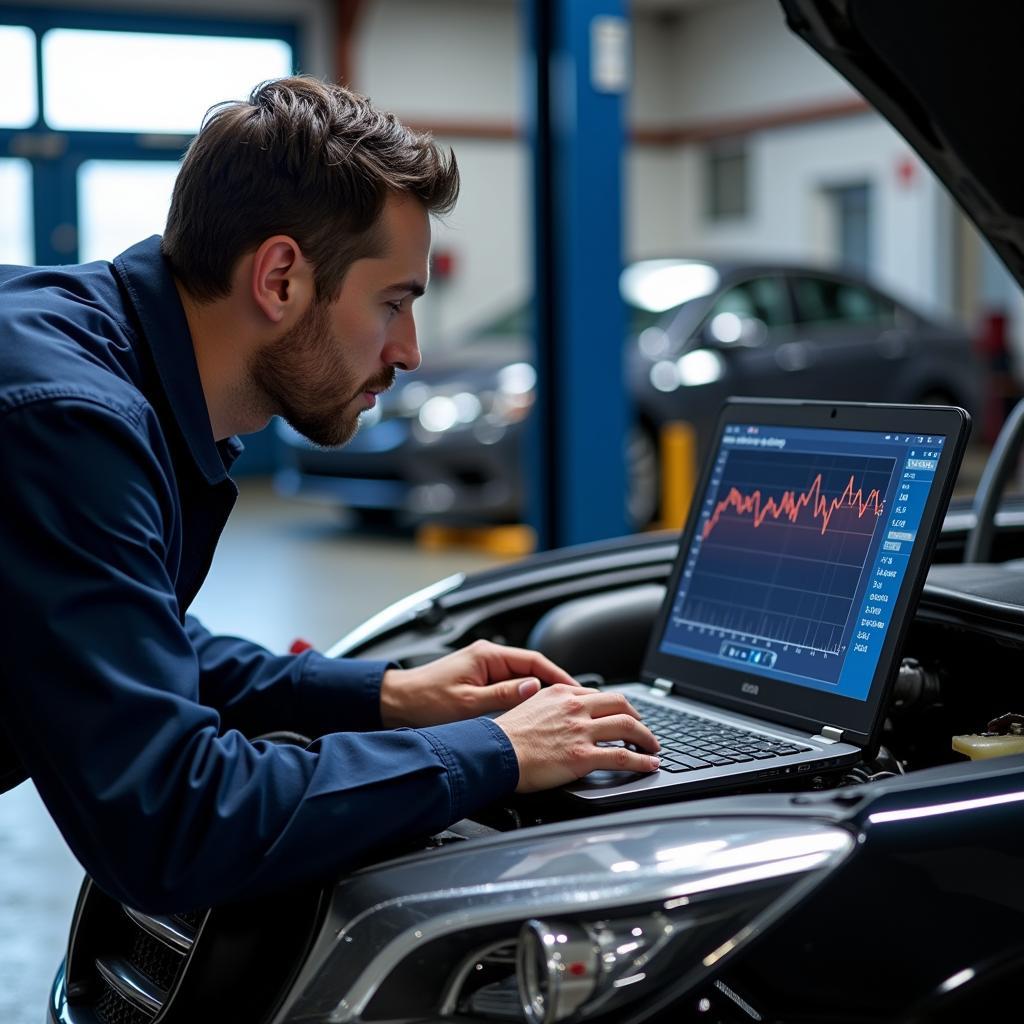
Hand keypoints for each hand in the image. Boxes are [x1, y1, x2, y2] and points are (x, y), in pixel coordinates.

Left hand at [379, 639, 582, 727]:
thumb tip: (534, 689)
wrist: (396, 703)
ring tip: (559, 710)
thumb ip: (503, 695)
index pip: (534, 661)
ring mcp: (483, 668)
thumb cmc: (425, 701)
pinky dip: (524, 698)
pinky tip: (532, 712)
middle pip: (532, 669)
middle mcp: (487, 657)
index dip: (558, 676)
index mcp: (487, 655)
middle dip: (554, 686)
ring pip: (522, 679)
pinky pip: (510, 686)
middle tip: (575, 703)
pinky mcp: (478, 681)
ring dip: (539, 693)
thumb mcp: (468, 703)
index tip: (576, 691)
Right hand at [493, 686, 660, 792]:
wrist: (493, 753)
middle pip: (622, 704)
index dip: (618, 706)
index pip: (600, 694)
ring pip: (628, 727)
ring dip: (647, 738)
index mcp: (562, 693)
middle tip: (644, 731)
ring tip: (653, 748)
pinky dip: (642, 761)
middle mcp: (575, 707)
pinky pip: (623, 757)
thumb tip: (560, 714)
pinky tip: (650, 765)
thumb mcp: (529, 707)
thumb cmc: (505, 736)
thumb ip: (551, 707)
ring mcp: (581, 731)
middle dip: (639, 718)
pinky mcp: (583, 756)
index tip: (624, 715)